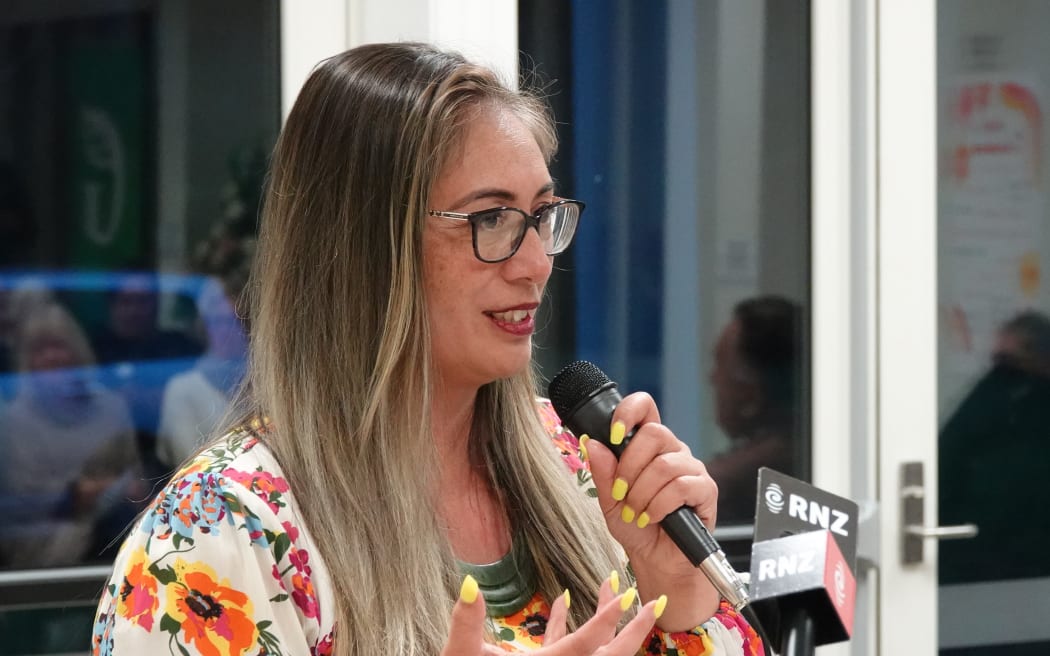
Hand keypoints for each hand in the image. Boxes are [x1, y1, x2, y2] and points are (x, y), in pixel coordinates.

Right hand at [441, 575, 665, 654]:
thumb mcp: (461, 655)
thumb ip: (466, 622)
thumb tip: (469, 585)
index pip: (584, 644)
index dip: (607, 619)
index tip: (628, 597)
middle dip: (634, 630)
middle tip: (653, 604)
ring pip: (594, 654)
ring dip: (607, 625)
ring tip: (614, 592)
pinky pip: (566, 649)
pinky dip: (568, 627)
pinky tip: (563, 600)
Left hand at [581, 392, 720, 630]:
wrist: (656, 560)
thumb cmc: (635, 527)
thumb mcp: (609, 500)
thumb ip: (603, 472)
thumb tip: (593, 443)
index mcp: (648, 446)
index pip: (645, 408)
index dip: (629, 411)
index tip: (613, 434)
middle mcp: (672, 451)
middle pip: (654, 433)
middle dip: (630, 466)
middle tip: (620, 492)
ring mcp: (691, 468)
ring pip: (665, 464)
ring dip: (642, 492)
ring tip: (636, 512)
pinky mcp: (705, 489)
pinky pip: (681, 486)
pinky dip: (660, 504)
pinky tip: (653, 517)